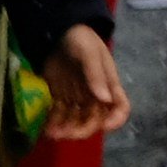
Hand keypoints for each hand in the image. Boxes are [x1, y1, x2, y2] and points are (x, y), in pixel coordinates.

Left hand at [42, 25, 131, 143]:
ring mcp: (77, 98)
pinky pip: (58, 116)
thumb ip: (96, 75)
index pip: (120, 107)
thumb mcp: (89, 53)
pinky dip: (53, 124)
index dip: (116, 119)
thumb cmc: (80, 40)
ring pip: (76, 121)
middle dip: (83, 129)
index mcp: (108, 84)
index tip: (104, 126)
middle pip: (95, 119)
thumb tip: (105, 99)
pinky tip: (46, 129)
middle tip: (67, 132)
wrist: (58, 32)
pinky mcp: (60, 97)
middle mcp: (95, 95)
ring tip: (52, 133)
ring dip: (66, 130)